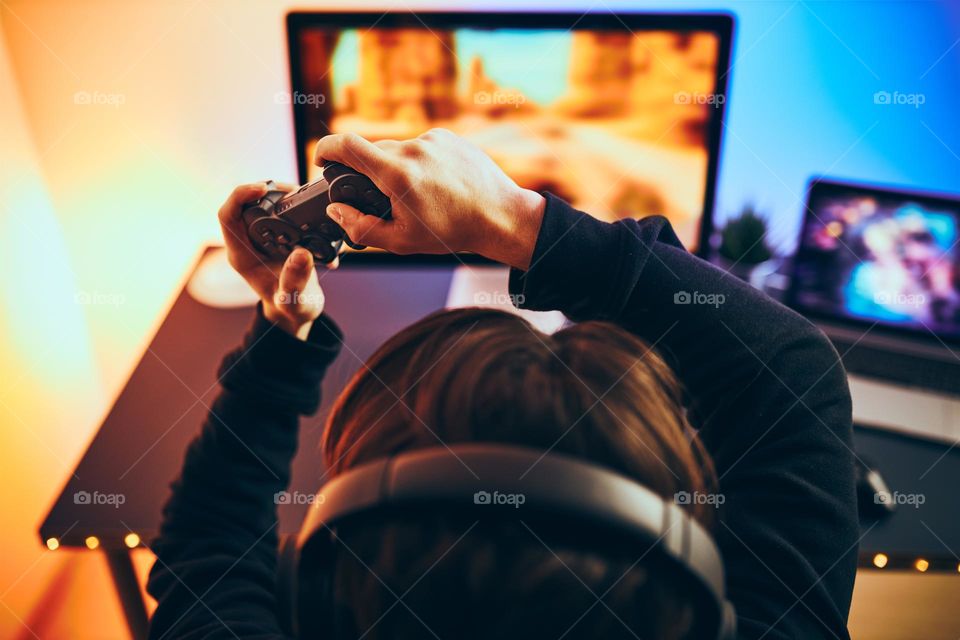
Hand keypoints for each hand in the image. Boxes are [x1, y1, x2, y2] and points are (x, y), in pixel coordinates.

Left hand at [217, 183, 331, 338]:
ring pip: (264, 204)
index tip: (263, 189)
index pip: (227, 216)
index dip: (240, 196)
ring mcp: (262, 239)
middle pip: (245, 203)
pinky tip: (312, 213)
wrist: (296, 311)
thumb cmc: (291, 309)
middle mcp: (248, 243)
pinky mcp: (277, 236)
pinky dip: (296, 207)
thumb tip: (301, 253)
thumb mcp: (294, 301)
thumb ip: (295, 281)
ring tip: (305, 198)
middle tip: (294, 191)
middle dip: (267, 190)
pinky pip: (281, 212)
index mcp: (242, 256)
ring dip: (284, 196)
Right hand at [314, 129, 545, 269]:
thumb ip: (360, 227)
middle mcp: (413, 149)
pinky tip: (437, 185)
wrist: (500, 216)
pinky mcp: (448, 137)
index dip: (326, 150)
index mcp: (397, 174)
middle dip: (369, 174)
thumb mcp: (401, 241)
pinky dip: (420, 164)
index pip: (347, 145)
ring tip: (421, 197)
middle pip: (372, 152)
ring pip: (399, 151)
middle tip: (383, 199)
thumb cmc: (453, 232)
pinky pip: (422, 147)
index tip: (321, 160)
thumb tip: (336, 210)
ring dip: (398, 170)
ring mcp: (433, 140)